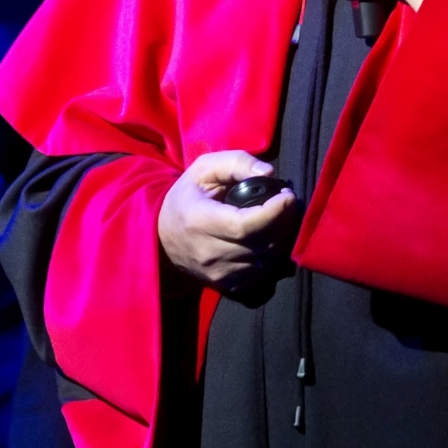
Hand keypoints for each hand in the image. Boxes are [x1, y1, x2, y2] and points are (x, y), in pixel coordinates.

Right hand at [157, 151, 296, 290]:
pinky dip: (271, 254)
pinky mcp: (226, 284)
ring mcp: (217, 273)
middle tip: (287, 202)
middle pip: (261, 243)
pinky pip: (260, 272)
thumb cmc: (187, 197)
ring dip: (280, 237)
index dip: (273, 212)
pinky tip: (268, 237)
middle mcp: (208, 253)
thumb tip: (268, 172)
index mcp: (199, 221)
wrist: (161, 237)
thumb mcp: (204, 168)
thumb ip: (236, 163)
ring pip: (265, 259)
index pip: (244, 226)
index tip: (287, 196)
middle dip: (283, 221)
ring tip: (279, 217)